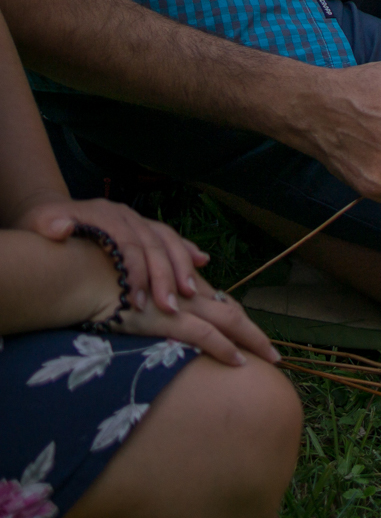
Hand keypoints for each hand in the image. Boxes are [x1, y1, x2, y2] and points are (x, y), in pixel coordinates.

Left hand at [18, 199, 207, 315]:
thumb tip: (61, 228)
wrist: (51, 212)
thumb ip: (51, 225)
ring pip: (168, 241)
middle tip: (171, 306)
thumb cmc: (44, 225)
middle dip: (166, 277)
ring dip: (182, 266)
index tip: (137, 302)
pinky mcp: (144, 227)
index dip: (136, 274)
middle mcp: (128, 216)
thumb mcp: (40, 223)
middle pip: (154, 246)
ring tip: (192, 291)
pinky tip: (202, 261)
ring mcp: (138, 220)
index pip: (129, 246)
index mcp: (107, 216)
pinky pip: (170, 236)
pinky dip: (187, 249)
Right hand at [114, 284, 281, 367]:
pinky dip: (225, 348)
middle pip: (232, 314)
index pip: (220, 304)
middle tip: (274, 352)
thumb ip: (160, 284)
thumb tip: (182, 285)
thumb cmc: (107, 280)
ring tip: (270, 358)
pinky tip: (239, 361)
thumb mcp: (136, 283)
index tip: (252, 336)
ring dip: (252, 341)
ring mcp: (181, 306)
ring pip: (229, 322)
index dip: (238, 320)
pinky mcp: (168, 319)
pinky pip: (205, 335)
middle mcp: (188, 294)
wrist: (86, 276)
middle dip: (255, 334)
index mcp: (182, 286)